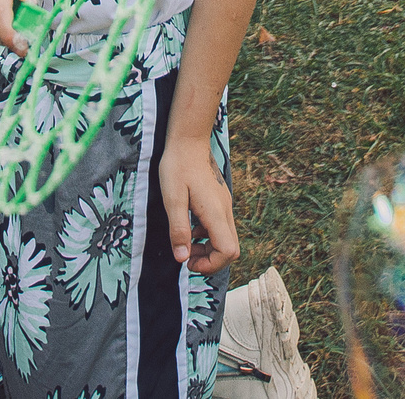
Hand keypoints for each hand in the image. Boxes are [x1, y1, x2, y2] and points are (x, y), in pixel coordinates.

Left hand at [157, 136, 237, 274]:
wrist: (189, 140)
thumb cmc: (178, 166)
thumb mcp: (172, 199)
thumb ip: (178, 230)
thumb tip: (182, 259)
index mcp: (215, 212)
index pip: (228, 251)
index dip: (211, 264)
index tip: (188, 262)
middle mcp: (225, 210)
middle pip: (232, 249)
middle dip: (210, 260)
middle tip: (186, 256)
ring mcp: (225, 205)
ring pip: (227, 239)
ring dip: (209, 249)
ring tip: (186, 243)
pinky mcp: (220, 201)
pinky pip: (221, 227)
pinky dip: (208, 236)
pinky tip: (191, 227)